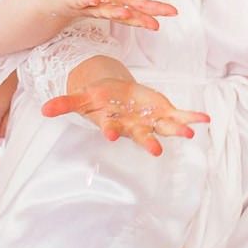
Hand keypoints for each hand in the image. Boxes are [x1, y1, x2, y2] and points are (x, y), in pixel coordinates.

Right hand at [41, 77, 210, 156]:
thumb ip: (65, 104)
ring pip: (164, 128)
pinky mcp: (162, 113)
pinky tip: (204, 120)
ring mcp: (150, 121)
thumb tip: (43, 109)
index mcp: (113, 122)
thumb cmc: (98, 99)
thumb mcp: (82, 98)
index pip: (110, 128)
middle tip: (155, 151)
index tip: (111, 136)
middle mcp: (133, 126)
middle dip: (148, 143)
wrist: (116, 96)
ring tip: (189, 135)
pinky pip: (179, 117)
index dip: (111, 132)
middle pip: (141, 136)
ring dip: (176, 131)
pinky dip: (192, 118)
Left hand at [52, 0, 178, 31]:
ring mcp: (90, 5)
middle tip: (155, 25)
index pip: (140, 6)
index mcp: (120, 1)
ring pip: (104, 11)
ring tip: (125, 14)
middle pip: (125, 12)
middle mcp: (107, 6)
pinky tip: (92, 0)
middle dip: (140, 18)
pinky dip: (86, 0)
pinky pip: (79, 0)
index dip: (156, 9)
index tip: (173, 12)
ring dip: (114, 13)